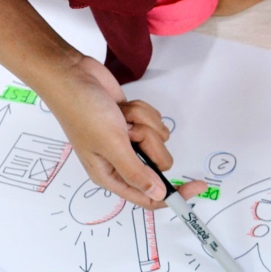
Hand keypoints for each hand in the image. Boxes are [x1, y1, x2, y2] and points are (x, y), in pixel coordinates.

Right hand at [38, 56, 206, 208]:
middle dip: (150, 143)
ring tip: (121, 117)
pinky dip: (142, 111)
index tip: (197, 187)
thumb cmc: (82, 111)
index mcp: (110, 174)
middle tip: (130, 131)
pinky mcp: (134, 122)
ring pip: (159, 139)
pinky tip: (123, 107)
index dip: (173, 195)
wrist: (73, 75)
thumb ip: (136, 172)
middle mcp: (120, 160)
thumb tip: (157, 195)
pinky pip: (155, 121)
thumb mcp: (111, 144)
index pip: (148, 196)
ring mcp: (128, 140)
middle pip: (159, 163)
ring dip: (144, 123)